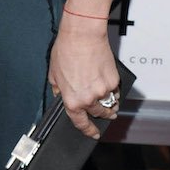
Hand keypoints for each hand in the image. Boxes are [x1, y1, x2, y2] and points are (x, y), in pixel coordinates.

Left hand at [47, 19, 120, 139]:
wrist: (82, 36)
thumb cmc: (66, 50)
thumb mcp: (54, 74)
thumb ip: (58, 89)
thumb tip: (61, 95)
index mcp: (72, 100)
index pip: (81, 123)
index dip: (88, 130)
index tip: (93, 133)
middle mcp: (88, 99)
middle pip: (99, 114)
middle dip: (103, 115)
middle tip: (106, 114)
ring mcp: (103, 91)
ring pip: (110, 103)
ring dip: (111, 104)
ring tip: (111, 101)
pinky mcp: (113, 81)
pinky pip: (115, 91)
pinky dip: (114, 90)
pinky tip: (110, 86)